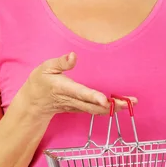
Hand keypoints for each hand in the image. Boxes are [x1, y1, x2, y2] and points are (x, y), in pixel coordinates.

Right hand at [19, 51, 136, 120]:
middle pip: (93, 105)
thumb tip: (73, 55)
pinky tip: (121, 107)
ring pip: (96, 110)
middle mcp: (71, 100)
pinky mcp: (79, 109)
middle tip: (130, 103)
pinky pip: (95, 111)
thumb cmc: (40, 82)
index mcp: (63, 88)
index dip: (93, 97)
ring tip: (131, 104)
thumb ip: (61, 62)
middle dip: (112, 106)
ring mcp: (76, 107)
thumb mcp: (46, 67)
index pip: (80, 93)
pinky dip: (108, 110)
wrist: (33, 103)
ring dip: (114, 109)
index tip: (105, 100)